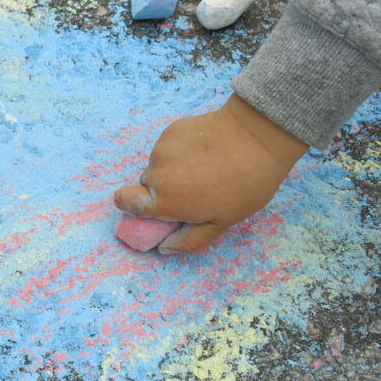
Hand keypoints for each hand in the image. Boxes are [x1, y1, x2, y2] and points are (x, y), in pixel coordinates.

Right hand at [113, 94, 307, 252]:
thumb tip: (164, 249)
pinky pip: (168, 146)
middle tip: (194, 188)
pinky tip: (205, 150)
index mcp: (164, 200)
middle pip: (146, 184)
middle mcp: (156, 174)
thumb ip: (189, 239)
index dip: (131, 205)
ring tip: (204, 166)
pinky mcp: (172, 131)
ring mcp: (163, 149)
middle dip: (163, 188)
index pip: (124, 202)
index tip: (149, 206)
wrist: (256, 136)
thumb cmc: (244, 184)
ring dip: (173, 168)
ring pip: (159, 164)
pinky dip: (180, 150)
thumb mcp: (222, 221)